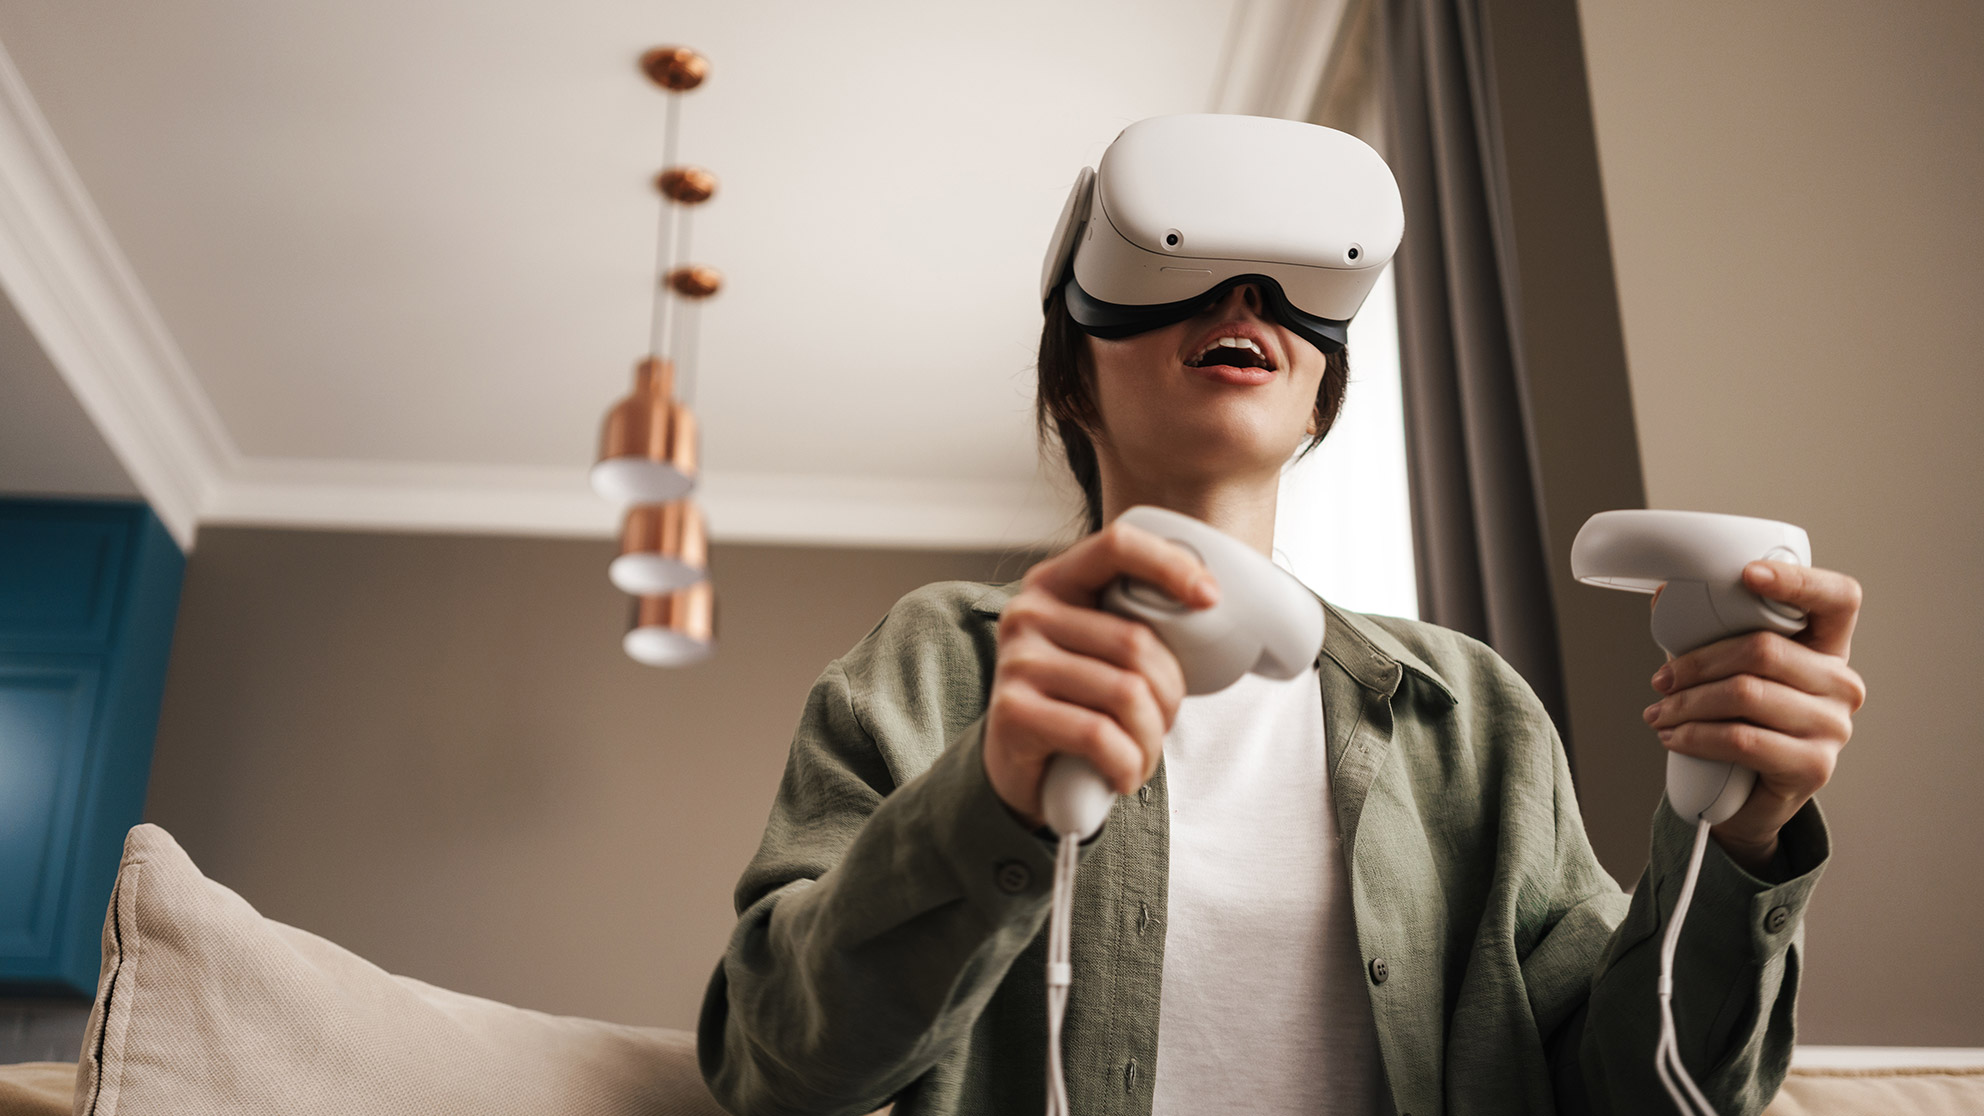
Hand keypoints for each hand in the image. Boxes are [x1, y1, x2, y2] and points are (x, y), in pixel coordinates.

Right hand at [983, 519, 1211, 828]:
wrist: (1017, 767)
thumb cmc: (1076, 703)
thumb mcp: (1101, 651)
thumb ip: (1135, 622)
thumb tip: (1209, 606)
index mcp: (1055, 583)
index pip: (1117, 546)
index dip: (1171, 565)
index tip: (1211, 599)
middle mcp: (1028, 613)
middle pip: (1136, 641)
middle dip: (1169, 695)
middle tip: (1163, 724)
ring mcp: (1017, 661)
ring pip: (1126, 694)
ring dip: (1151, 740)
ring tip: (1143, 756)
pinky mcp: (1012, 710)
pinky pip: (1099, 734)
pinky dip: (1126, 764)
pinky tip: (1123, 775)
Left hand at [1643, 561, 1865, 873]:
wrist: (1749, 797)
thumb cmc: (1742, 721)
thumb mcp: (1732, 672)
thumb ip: (1713, 634)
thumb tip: (1665, 598)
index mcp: (1828, 646)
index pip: (1837, 598)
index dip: (1796, 580)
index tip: (1746, 574)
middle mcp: (1841, 684)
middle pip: (1764, 650)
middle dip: (1697, 664)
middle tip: (1662, 681)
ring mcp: (1833, 727)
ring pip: (1745, 695)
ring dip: (1687, 704)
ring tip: (1659, 713)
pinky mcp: (1813, 766)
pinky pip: (1742, 740)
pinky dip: (1696, 736)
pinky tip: (1674, 737)